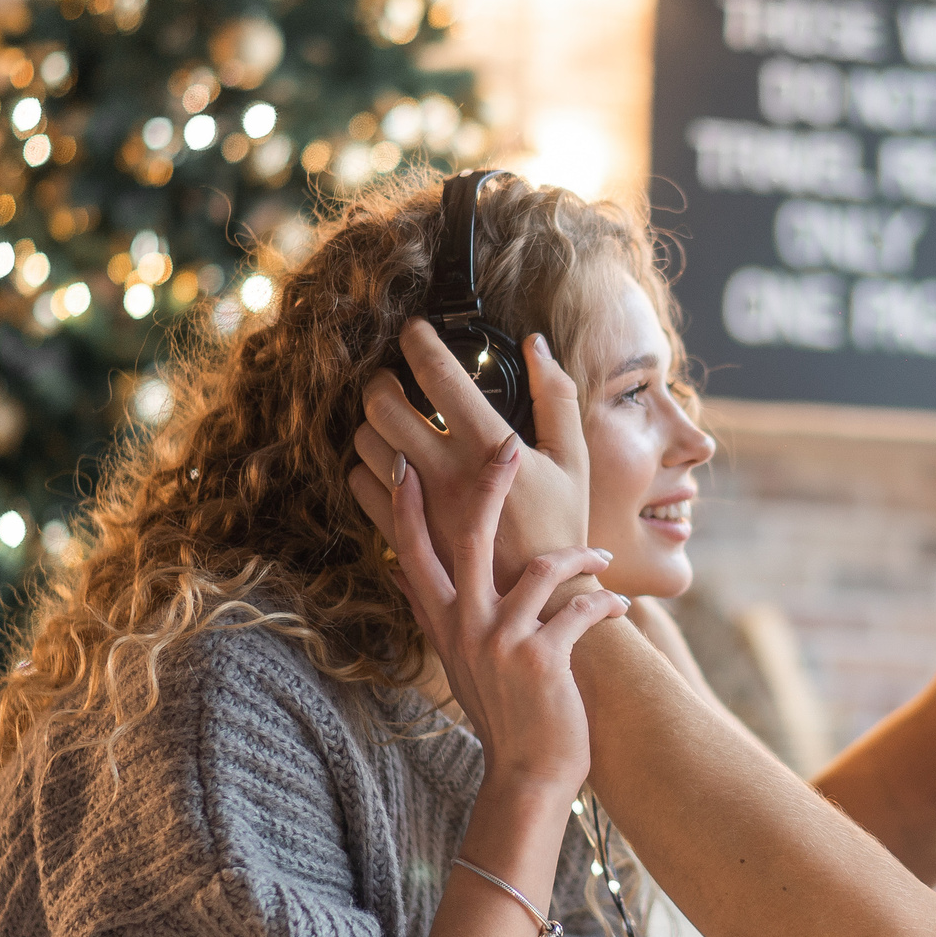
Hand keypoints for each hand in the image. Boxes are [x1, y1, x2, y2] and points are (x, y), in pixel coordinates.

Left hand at [350, 321, 591, 595]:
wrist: (546, 606)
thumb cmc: (564, 527)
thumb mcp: (574, 459)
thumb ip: (557, 396)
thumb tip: (535, 344)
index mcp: (489, 448)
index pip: (439, 375)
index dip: (419, 341)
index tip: (415, 330)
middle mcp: (448, 475)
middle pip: (383, 406)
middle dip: (382, 381)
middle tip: (395, 378)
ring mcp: (421, 507)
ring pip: (366, 445)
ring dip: (374, 425)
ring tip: (394, 422)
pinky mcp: (405, 535)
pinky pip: (361, 487)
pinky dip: (368, 467)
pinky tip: (392, 465)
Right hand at [387, 426, 627, 795]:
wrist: (528, 776)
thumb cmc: (503, 716)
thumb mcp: (457, 664)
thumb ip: (436, 615)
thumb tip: (400, 576)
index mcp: (443, 623)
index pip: (412, 553)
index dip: (405, 508)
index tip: (402, 464)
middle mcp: (465, 626)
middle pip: (469, 537)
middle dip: (491, 487)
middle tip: (508, 446)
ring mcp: (500, 641)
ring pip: (541, 569)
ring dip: (582, 559)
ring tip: (603, 561)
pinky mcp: (541, 658)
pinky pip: (580, 609)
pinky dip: (607, 603)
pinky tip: (622, 607)